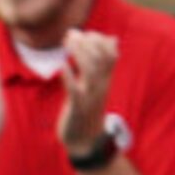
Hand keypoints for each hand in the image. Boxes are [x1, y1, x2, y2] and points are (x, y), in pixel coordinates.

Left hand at [57, 30, 118, 155]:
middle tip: (71, 34)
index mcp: (105, 81)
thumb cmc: (88, 108)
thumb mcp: (97, 84)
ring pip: (91, 71)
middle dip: (88, 42)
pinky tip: (61, 66)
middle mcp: (100, 86)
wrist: (85, 141)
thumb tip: (113, 39)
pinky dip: (69, 78)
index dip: (100, 40)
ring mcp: (90, 97)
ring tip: (67, 42)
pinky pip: (75, 91)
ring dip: (79, 54)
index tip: (85, 33)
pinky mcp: (77, 108)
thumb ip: (102, 63)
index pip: (111, 55)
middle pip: (101, 59)